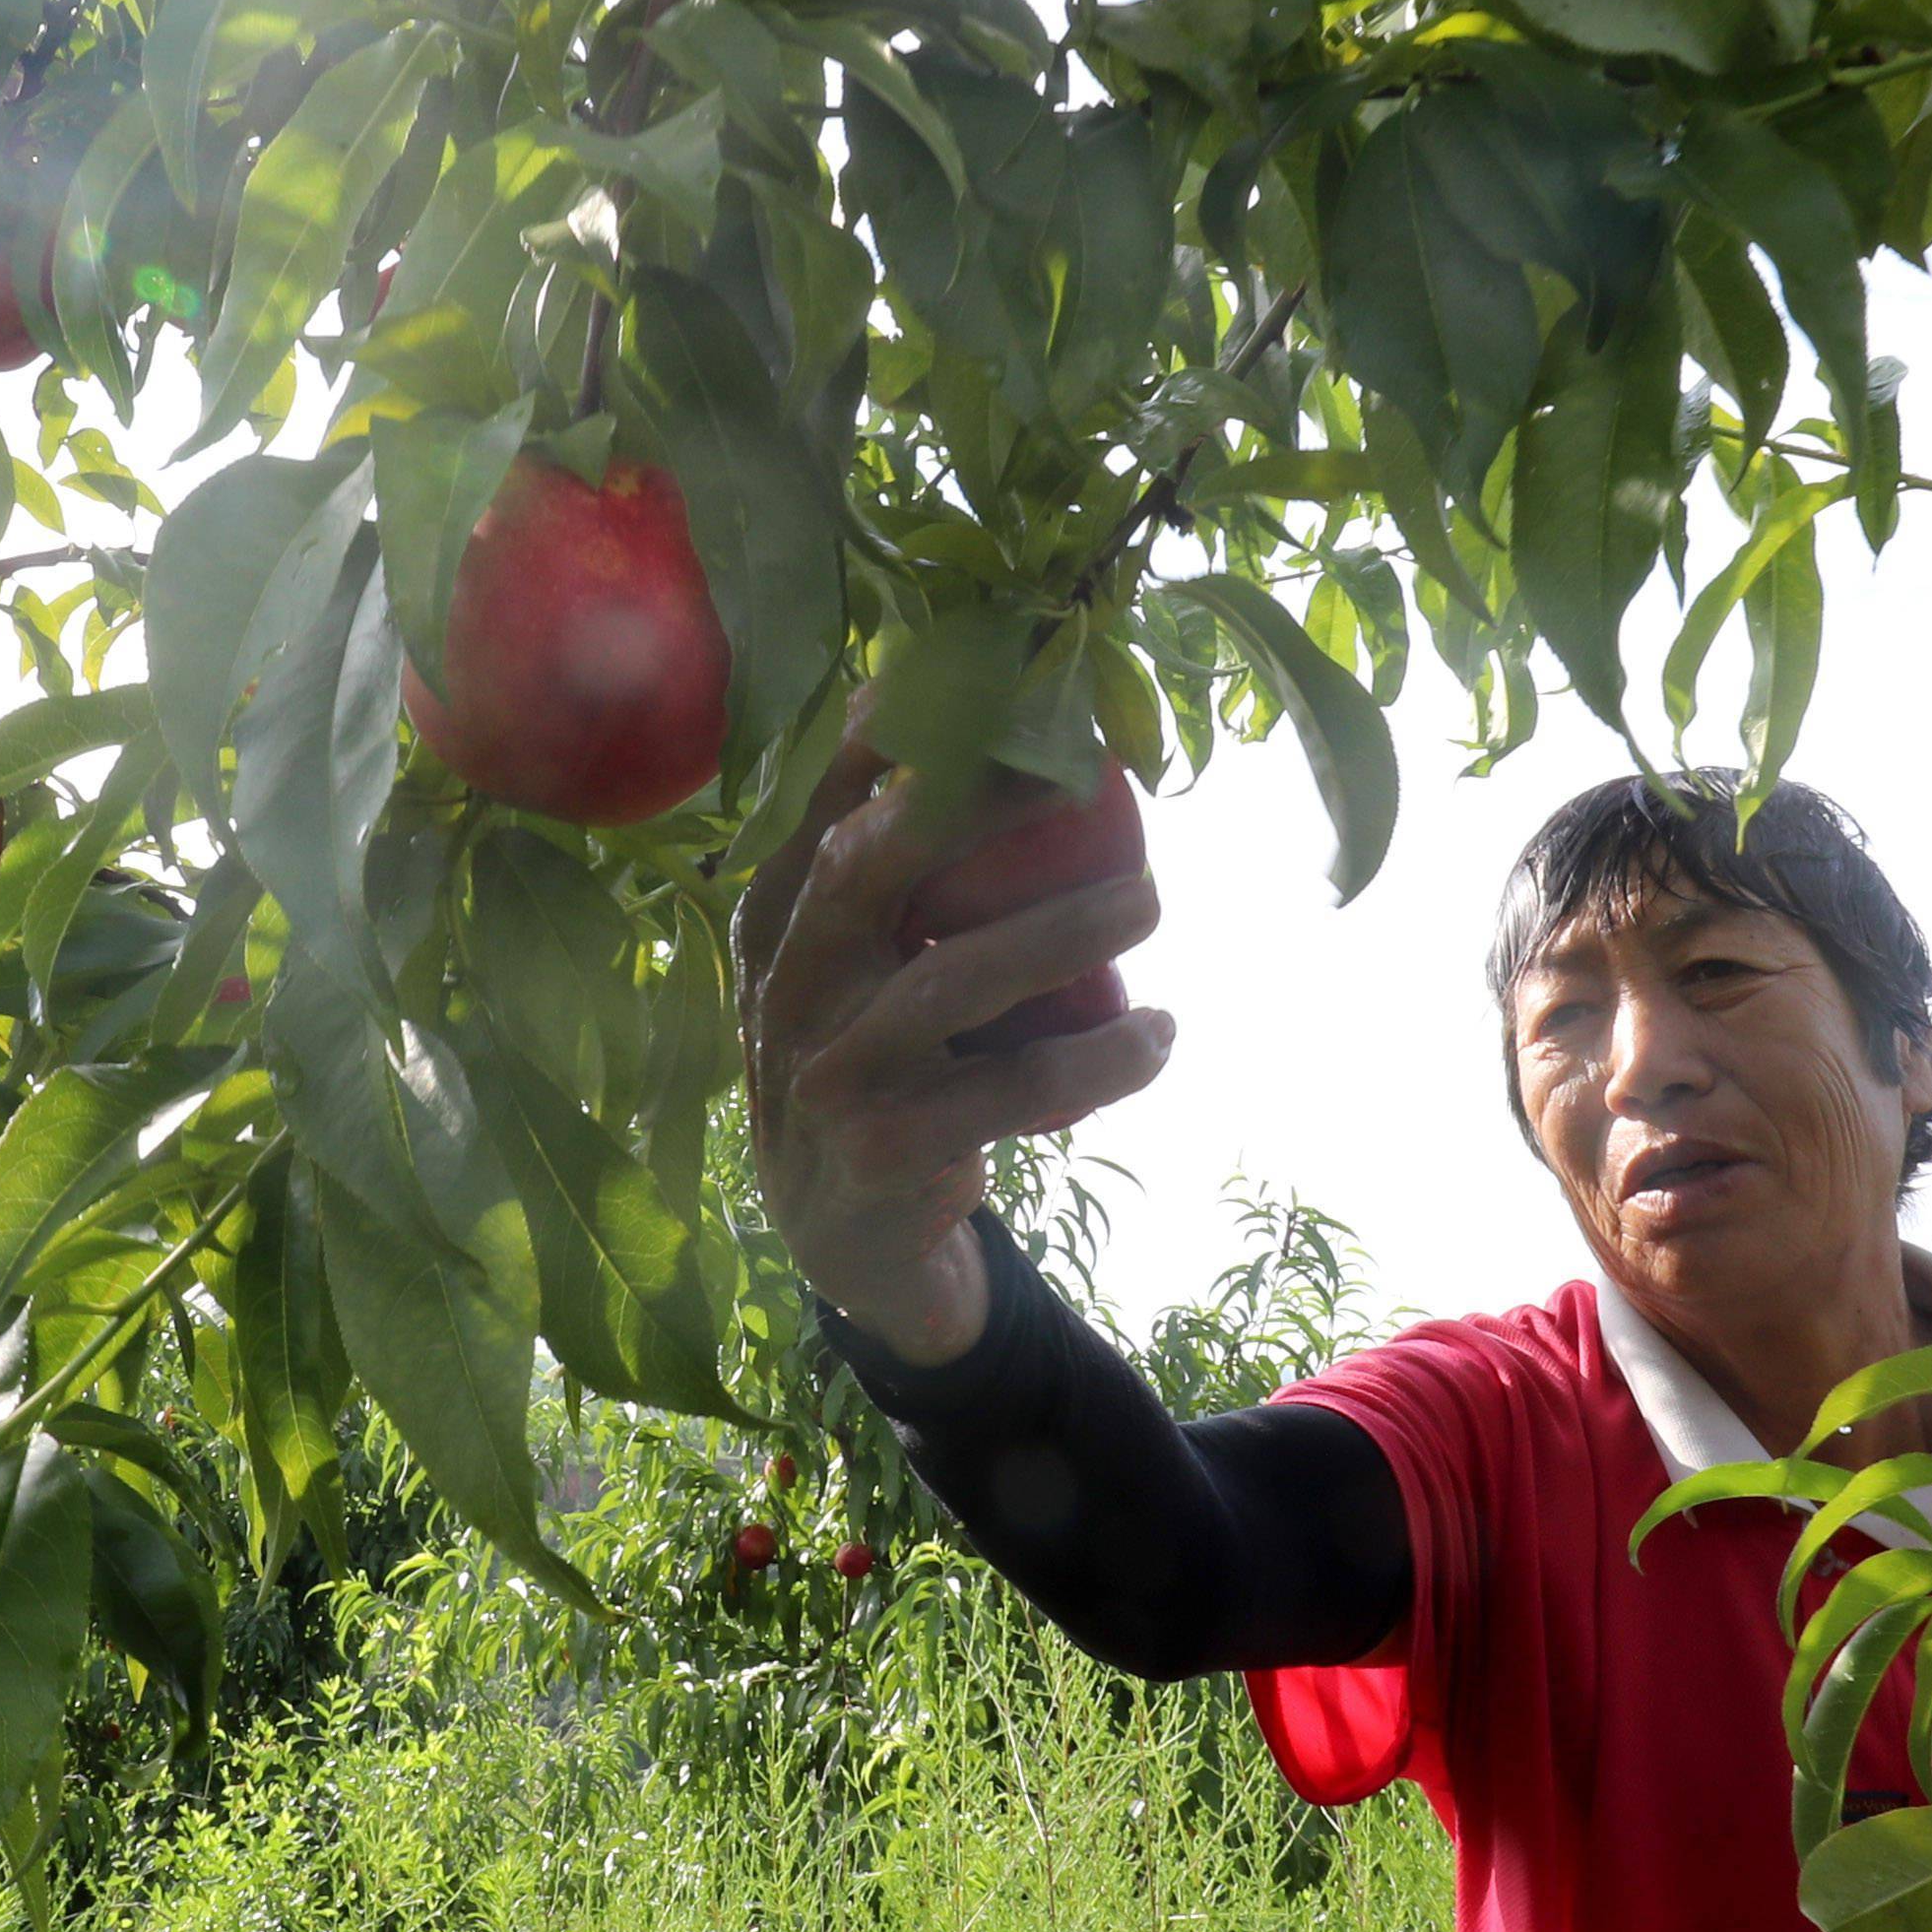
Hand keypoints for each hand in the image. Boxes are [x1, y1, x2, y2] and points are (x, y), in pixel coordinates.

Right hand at [730, 719, 1172, 1365]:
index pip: (820, 808)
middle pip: (869, 869)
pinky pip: (1016, 1089)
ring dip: (1065, 932)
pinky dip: (1103, 1058)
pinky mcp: (884, 1152)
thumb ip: (889, 872)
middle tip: (1086, 781)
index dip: (898, 739)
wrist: (848, 1241)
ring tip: (1146, 902)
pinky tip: (1157, 1033)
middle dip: (979, 806)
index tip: (990, 690)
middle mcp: (785, 990)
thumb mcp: (854, 968)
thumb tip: (981, 724)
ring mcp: (827, 1075)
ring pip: (953, 979)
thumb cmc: (878, 1063)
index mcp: (773, 924)